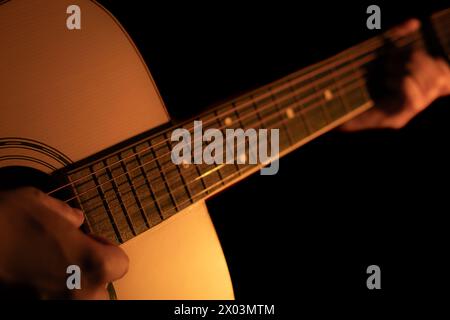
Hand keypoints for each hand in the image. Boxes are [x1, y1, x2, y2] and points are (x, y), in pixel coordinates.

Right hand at [0, 187, 128, 298]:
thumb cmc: (4, 220)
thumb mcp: (39, 203)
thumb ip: (66, 213)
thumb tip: (76, 220)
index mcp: (91, 263)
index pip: (119, 264)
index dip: (106, 249)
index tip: (89, 240)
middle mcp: (78, 293)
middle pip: (101, 288)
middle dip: (90, 273)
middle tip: (66, 257)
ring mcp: (52, 306)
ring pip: (78, 299)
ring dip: (71, 287)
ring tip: (49, 270)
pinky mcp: (28, 308)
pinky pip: (50, 301)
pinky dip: (47, 294)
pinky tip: (31, 280)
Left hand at [341, 19, 449, 130]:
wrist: (330, 103)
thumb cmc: (354, 77)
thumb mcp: (376, 53)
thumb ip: (395, 37)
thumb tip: (414, 22)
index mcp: (415, 86)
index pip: (444, 74)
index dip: (438, 62)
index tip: (413, 51)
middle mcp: (416, 101)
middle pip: (439, 77)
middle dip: (418, 61)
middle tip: (391, 59)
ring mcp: (406, 112)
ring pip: (429, 87)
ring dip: (410, 71)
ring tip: (387, 69)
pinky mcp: (394, 121)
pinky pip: (413, 101)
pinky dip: (405, 84)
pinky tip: (389, 79)